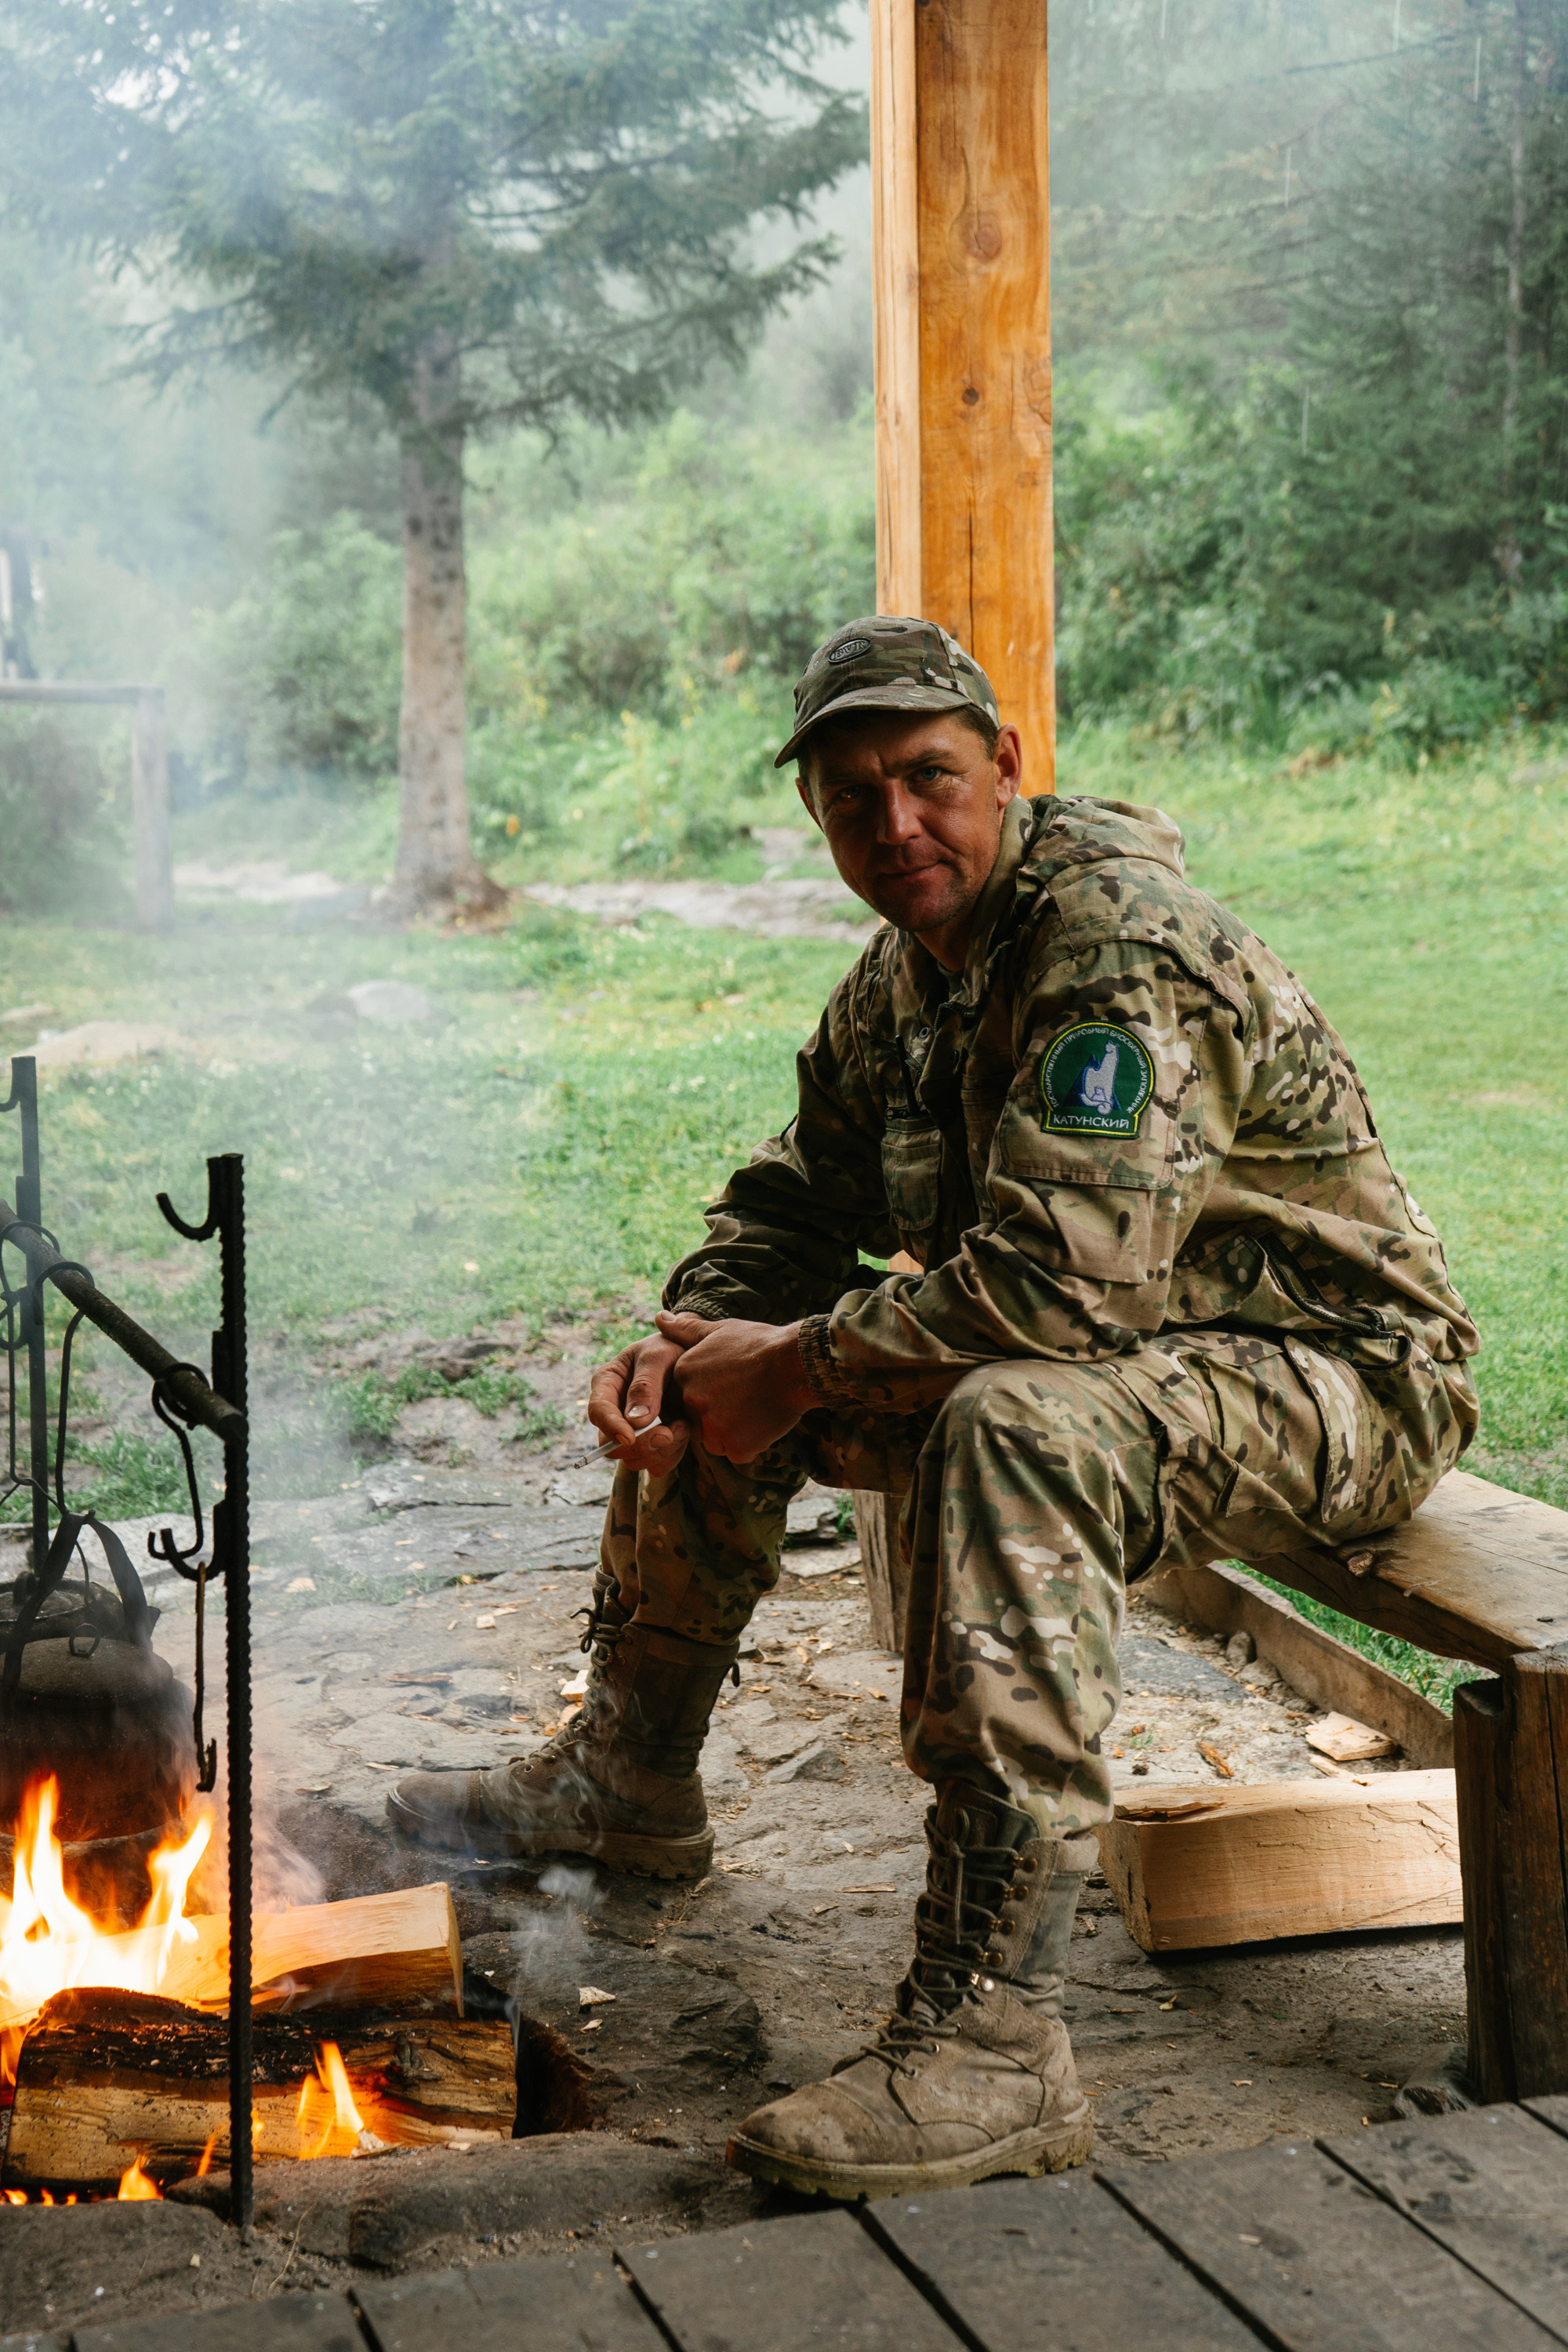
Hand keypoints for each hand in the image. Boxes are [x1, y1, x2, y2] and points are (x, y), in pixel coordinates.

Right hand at [586, 1333, 690, 1473]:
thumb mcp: (658, 1355)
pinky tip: (685, 1431)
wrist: (697, 1357)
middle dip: (641, 1444)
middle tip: (669, 1433)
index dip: (611, 1427)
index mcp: (607, 1384)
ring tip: (683, 1425)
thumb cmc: (672, 1348)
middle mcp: (615, 1411)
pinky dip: (672, 1455)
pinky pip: (656, 1465)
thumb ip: (645, 1385)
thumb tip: (634, 1421)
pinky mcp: (653, 1445)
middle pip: (613, 1446)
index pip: (597, 1412)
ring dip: (661, 1451)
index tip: (629, 1437)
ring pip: (635, 1461)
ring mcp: (633, 1431)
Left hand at [655, 1311, 814, 1462]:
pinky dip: (751, 1443)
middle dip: (717, 1416)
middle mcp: (692, 1402)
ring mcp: (712, 1427)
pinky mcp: (735, 1446)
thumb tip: (659, 1318)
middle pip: (697, 1421)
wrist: (795, 1363)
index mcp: (684, 1374)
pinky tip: (764, 1422)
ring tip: (755, 1408)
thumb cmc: (760, 1343)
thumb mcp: (720, 1329)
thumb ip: (686, 1330)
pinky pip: (738, 1453)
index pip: (682, 1397)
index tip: (727, 1386)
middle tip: (744, 1398)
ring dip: (732, 1432)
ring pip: (716, 1440)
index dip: (706, 1395)